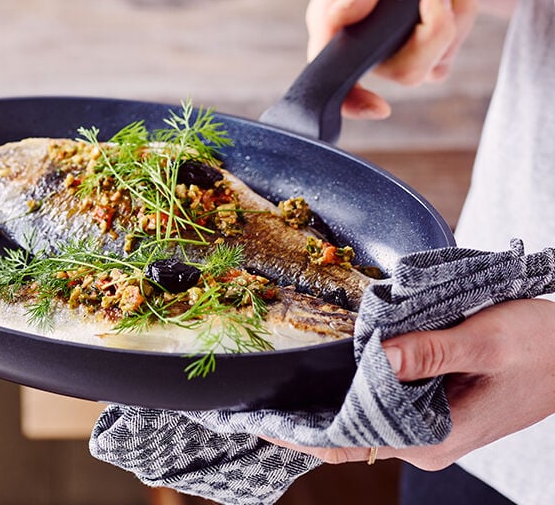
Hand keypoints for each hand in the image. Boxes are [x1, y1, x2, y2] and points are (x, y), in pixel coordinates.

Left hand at [263, 298, 554, 469]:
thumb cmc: (544, 348)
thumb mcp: (487, 342)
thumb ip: (430, 351)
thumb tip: (374, 358)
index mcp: (433, 436)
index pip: (351, 444)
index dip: (302, 436)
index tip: (261, 421)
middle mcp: (426, 438)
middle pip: (351, 432)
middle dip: (306, 415)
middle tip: (260, 390)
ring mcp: (429, 424)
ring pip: (365, 416)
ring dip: (330, 398)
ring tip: (283, 377)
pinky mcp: (434, 406)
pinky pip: (384, 402)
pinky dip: (357, 386)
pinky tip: (333, 366)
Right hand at [306, 0, 478, 118]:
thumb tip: (337, 21)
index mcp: (334, 24)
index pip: (329, 73)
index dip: (351, 100)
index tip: (380, 107)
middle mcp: (362, 47)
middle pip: (397, 72)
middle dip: (430, 33)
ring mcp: (398, 53)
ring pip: (428, 65)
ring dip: (454, 17)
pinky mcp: (428, 53)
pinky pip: (448, 54)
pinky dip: (464, 15)